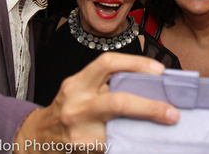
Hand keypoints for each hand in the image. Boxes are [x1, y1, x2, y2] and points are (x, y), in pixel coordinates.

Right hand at [14, 53, 178, 153]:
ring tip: (165, 126)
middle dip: (149, 107)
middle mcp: (76, 104)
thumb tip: (148, 85)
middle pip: (118, 102)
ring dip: (145, 127)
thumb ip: (105, 85)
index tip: (159, 71)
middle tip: (172, 113)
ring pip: (119, 129)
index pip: (107, 63)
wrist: (36, 137)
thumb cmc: (66, 109)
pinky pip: (114, 145)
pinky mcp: (84, 148)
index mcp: (78, 83)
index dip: (136, 63)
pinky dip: (132, 142)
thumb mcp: (80, 90)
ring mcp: (79, 130)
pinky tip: (144, 141)